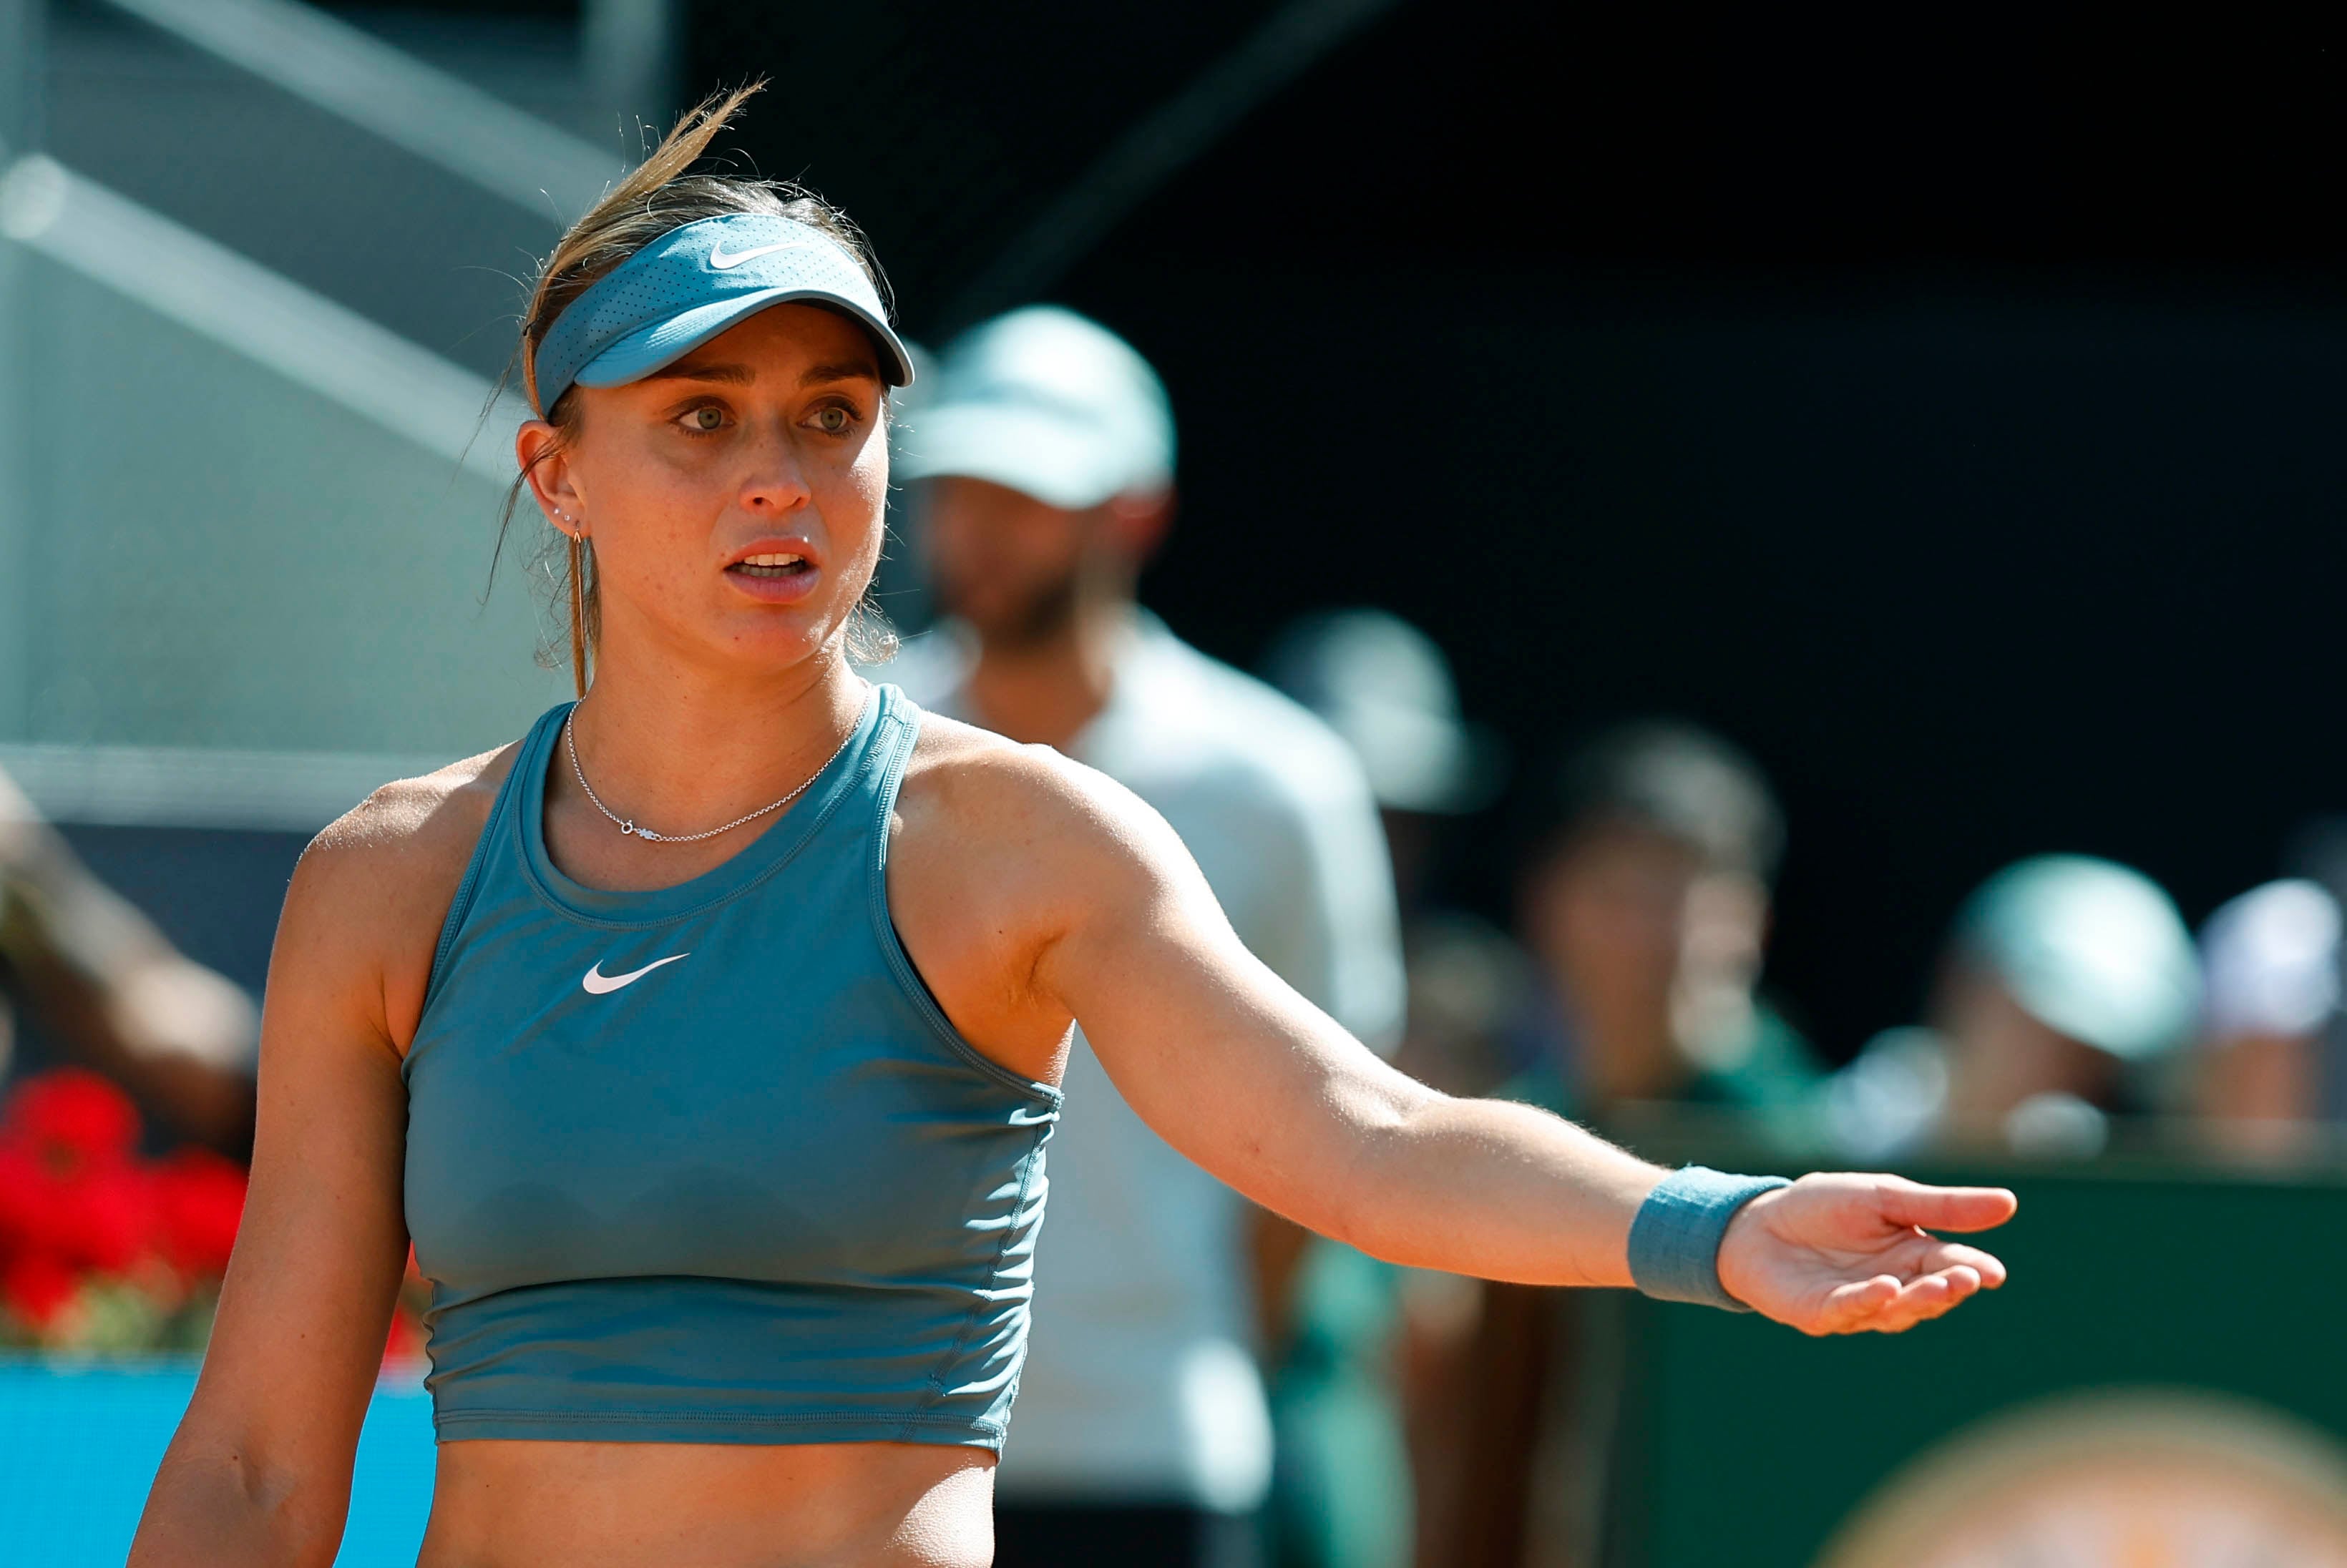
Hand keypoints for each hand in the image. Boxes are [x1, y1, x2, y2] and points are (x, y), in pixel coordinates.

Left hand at [1715, 1173, 2016, 1335]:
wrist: (1757, 1220)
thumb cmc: (1823, 1207)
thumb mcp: (1883, 1197)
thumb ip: (1940, 1206)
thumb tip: (2009, 1203)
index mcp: (1912, 1254)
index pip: (1950, 1263)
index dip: (1973, 1269)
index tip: (1993, 1272)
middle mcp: (1893, 1285)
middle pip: (1930, 1293)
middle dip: (1950, 1287)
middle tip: (1969, 1278)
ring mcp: (1859, 1305)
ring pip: (1897, 1310)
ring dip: (1919, 1300)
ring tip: (1939, 1284)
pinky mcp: (1823, 1314)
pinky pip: (1850, 1311)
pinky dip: (1869, 1301)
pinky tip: (1885, 1288)